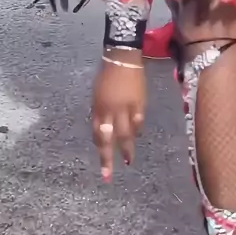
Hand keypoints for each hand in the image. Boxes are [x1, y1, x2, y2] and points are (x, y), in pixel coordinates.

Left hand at [92, 50, 145, 181]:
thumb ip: (100, 113)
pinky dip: (138, 129)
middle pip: (110, 139)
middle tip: (109, 176)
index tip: (102, 167)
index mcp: (98, 108)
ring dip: (127, 148)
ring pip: (126, 133)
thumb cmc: (106, 76)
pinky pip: (138, 121)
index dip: (99, 151)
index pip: (96, 135)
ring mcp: (125, 108)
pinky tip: (138, 135)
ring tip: (128, 161)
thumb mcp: (97, 95)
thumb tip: (104, 130)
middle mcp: (110, 111)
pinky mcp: (139, 103)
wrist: (122, 58)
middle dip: (109, 158)